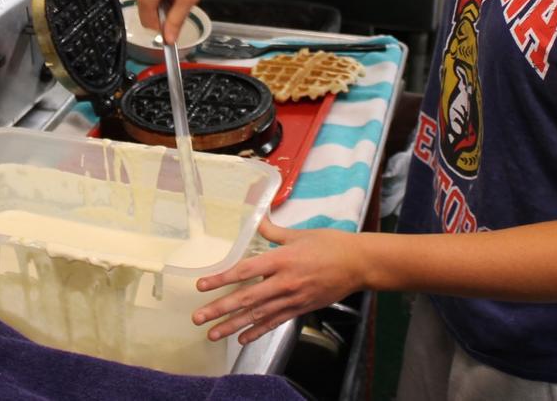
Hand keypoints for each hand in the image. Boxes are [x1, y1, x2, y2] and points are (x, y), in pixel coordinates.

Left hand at [192, 218, 366, 344]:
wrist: (358, 264)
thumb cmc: (330, 245)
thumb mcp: (299, 233)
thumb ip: (273, 230)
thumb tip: (255, 219)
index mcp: (281, 259)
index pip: (245, 271)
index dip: (221, 279)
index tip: (202, 285)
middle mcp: (284, 282)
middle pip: (246, 299)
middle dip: (220, 309)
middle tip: (198, 318)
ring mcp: (292, 298)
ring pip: (257, 315)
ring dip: (233, 326)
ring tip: (213, 333)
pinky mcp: (300, 309)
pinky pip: (275, 323)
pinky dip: (257, 332)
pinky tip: (242, 338)